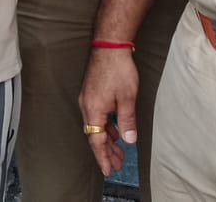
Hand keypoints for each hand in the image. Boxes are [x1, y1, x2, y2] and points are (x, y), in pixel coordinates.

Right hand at [79, 47, 138, 176]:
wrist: (109, 46)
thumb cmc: (118, 70)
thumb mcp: (127, 98)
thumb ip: (127, 121)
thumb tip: (129, 141)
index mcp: (93, 110)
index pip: (96, 141)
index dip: (102, 157)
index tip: (108, 170)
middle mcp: (87, 107)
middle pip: (94, 136)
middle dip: (106, 152)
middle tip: (117, 165)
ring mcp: (88, 99)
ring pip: (96, 127)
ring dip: (107, 140)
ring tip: (118, 152)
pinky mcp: (91, 93)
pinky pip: (97, 117)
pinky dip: (106, 127)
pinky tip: (115, 131)